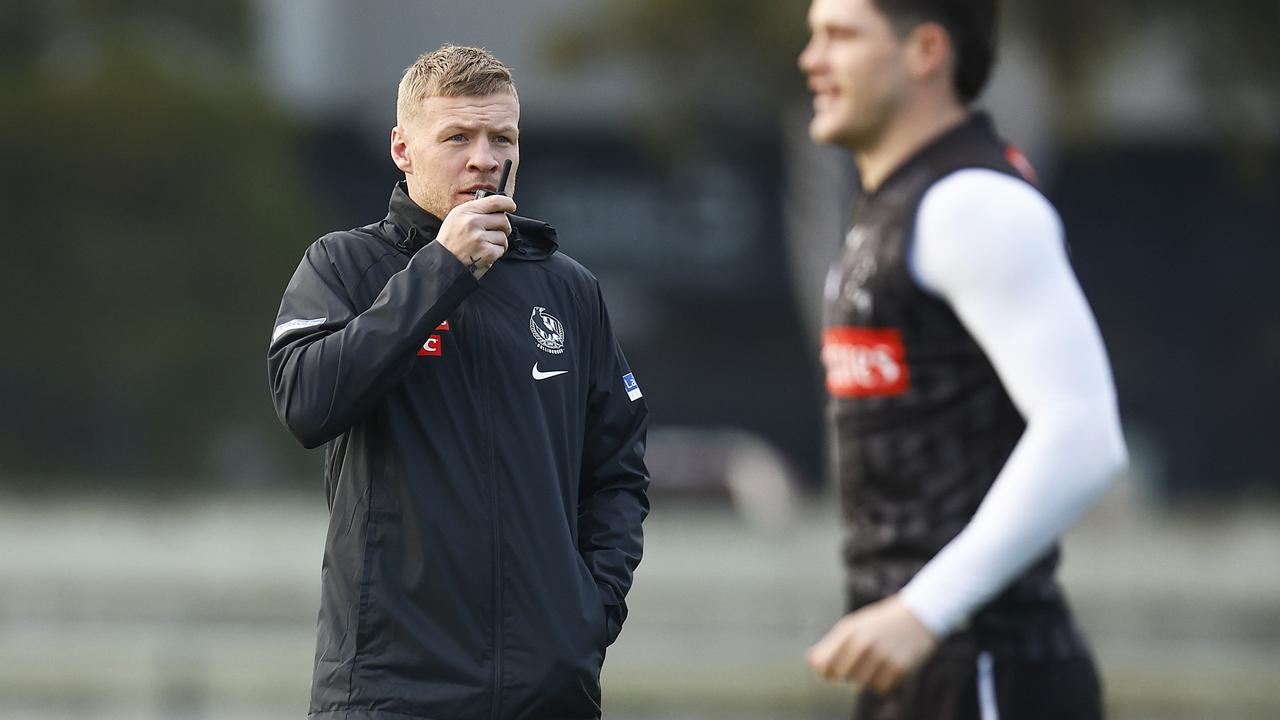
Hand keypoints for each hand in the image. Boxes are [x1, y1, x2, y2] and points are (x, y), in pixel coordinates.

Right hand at [437, 193, 516, 277]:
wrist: (443, 264)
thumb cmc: (451, 242)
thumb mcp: (455, 218)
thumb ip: (475, 211)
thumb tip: (496, 208)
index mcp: (466, 211)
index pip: (494, 201)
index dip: (508, 203)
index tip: (512, 206)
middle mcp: (472, 222)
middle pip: (503, 219)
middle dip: (504, 227)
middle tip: (496, 232)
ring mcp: (480, 238)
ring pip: (504, 235)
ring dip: (499, 242)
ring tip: (486, 245)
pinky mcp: (486, 252)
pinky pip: (501, 249)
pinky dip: (496, 253)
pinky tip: (485, 253)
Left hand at [805, 595, 937, 693]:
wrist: (919, 615)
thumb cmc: (879, 623)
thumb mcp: (853, 626)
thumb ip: (830, 645)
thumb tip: (811, 663)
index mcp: (849, 632)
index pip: (826, 665)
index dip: (826, 672)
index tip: (831, 670)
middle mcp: (864, 644)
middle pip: (843, 677)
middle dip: (848, 673)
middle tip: (860, 661)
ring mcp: (882, 657)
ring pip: (862, 685)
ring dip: (867, 679)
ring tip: (876, 663)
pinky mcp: (899, 668)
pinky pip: (882, 689)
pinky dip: (883, 683)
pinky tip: (888, 668)